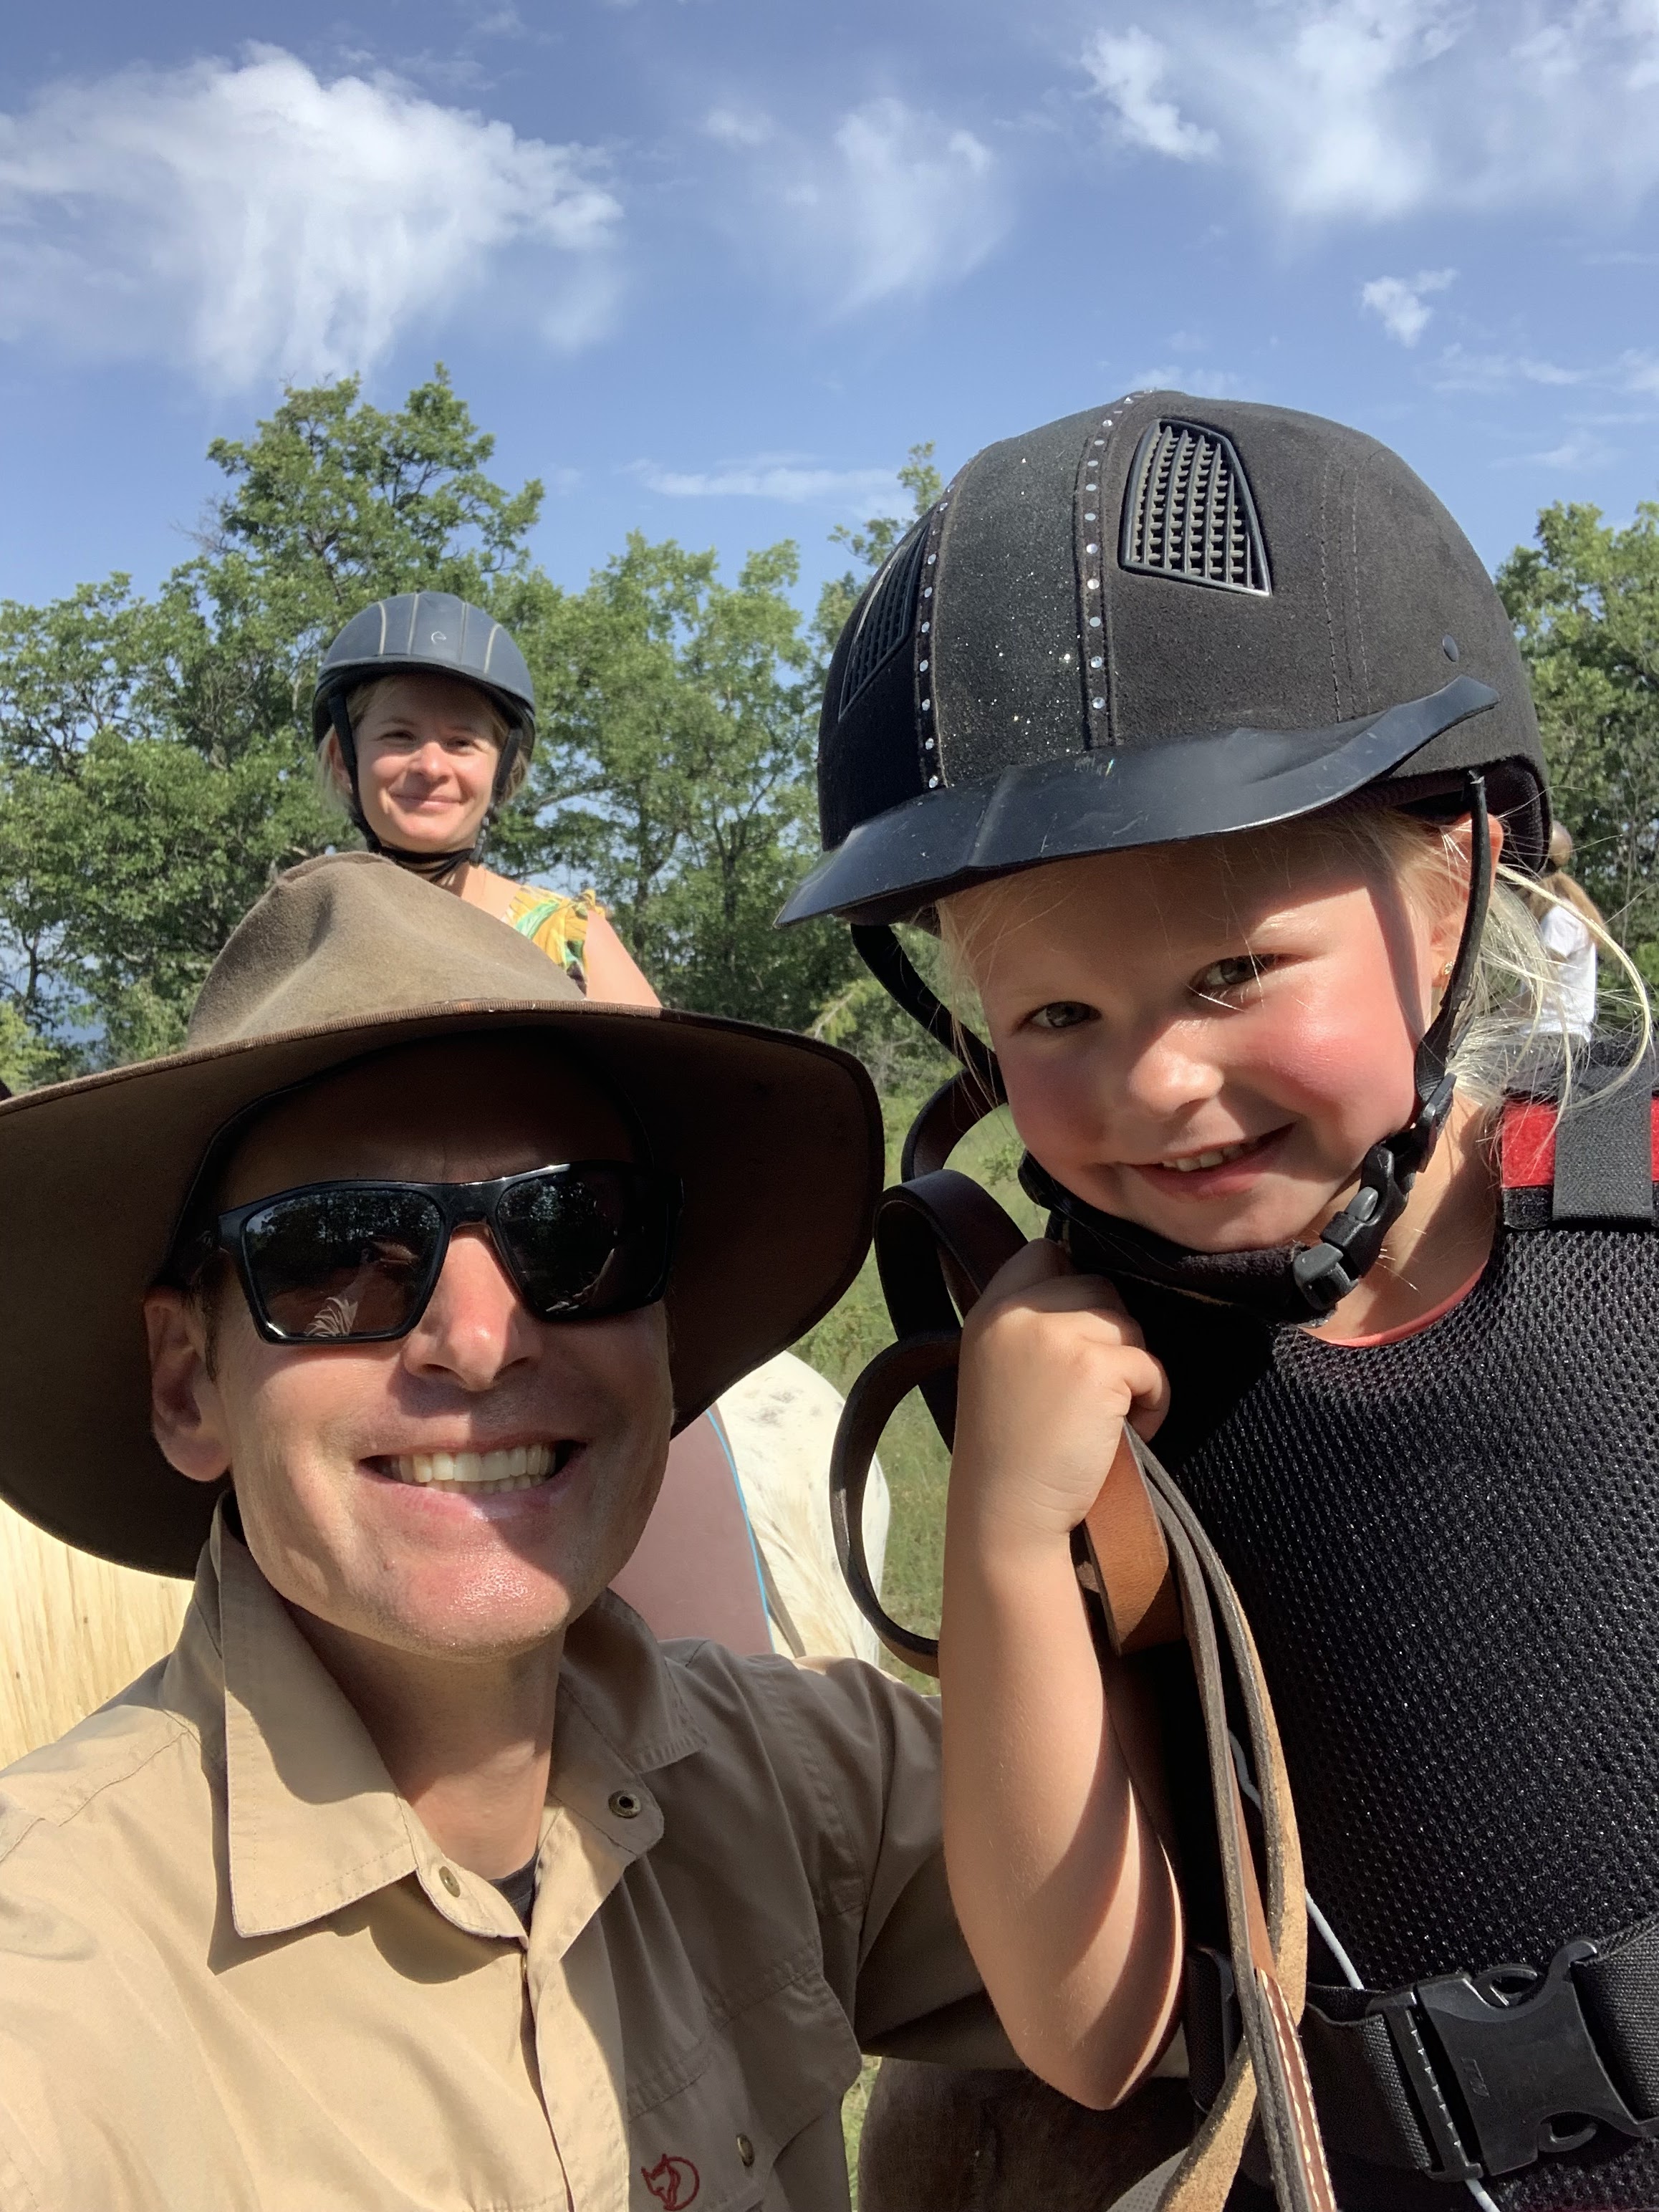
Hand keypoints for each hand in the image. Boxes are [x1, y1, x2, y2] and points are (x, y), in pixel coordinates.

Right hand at [951, 1240, 1168, 1557]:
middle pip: (1099, 1287)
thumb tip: (1093, 1301)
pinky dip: (1153, 1401)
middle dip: (1110, 1335)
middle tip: (1095, 1394)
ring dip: (1134, 1368)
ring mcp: (1057, 1334)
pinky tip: (1127, 1433)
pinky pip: (1150, 1365)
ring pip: (1129, 1323)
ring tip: (1109, 1418)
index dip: (1074, 1284)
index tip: (1079, 1336)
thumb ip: (1030, 1327)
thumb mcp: (996, 1370)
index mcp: (990, 1311)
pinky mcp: (1097, 1366)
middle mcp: (1019, 1312)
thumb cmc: (1009, 1456)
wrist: (1006, 1515)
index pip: (1044, 1252)